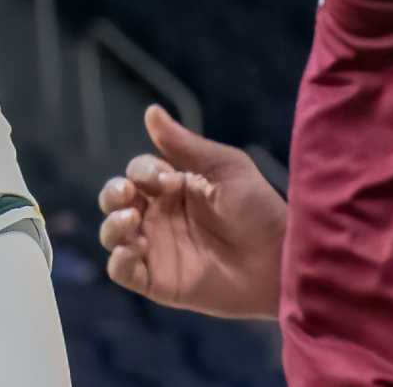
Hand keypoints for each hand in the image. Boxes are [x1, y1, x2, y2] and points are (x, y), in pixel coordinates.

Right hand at [97, 105, 287, 319]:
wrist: (281, 261)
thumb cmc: (259, 209)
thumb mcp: (225, 168)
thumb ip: (185, 144)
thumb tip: (151, 110)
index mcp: (173, 188)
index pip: (138, 172)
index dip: (143, 171)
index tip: (166, 178)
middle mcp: (160, 217)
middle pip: (115, 199)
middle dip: (112, 192)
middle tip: (128, 193)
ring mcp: (158, 250)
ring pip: (112, 234)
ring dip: (112, 224)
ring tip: (132, 220)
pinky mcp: (160, 282)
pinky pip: (123, 272)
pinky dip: (118, 261)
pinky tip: (132, 249)